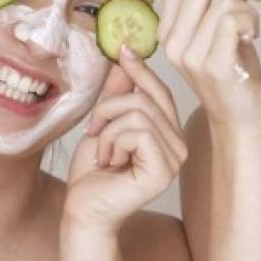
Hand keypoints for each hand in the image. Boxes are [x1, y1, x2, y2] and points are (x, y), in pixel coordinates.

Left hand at [64, 47, 185, 230]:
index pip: (160, 92)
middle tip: (93, 131)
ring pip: (139, 114)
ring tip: (104, 154)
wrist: (83, 211)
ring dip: (108, 130)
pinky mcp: (164, 170)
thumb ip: (118, 93)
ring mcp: (175, 158)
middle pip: (147, 99)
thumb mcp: (103, 124)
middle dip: (109, 109)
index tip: (123, 49)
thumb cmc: (92, 175)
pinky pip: (138, 133)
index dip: (142, 70)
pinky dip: (113, 142)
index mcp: (168, 132)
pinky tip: (110, 163)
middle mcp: (178, 144)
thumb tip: (125, 58)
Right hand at [158, 0, 260, 137]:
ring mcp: (190, 56)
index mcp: (169, 31)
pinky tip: (254, 37)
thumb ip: (218, 2)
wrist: (243, 120)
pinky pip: (232, 20)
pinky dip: (250, 21)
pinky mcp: (213, 66)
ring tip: (252, 27)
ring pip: (220, 2)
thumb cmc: (236, 74)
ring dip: (246, 8)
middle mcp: (173, 44)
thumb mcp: (219, 32)